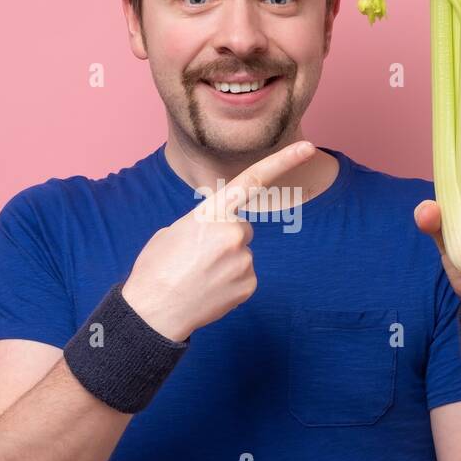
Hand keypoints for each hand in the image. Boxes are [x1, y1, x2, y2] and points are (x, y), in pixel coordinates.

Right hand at [122, 141, 316, 340]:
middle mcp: (233, 232)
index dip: (283, 161)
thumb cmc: (155, 269)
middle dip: (225, 239)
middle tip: (197, 257)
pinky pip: (244, 277)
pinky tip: (208, 289)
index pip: (252, 180)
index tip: (307, 148)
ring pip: (242, 255)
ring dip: (225, 263)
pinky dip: (229, 283)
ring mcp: (244, 259)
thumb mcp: (173, 231)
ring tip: (198, 275)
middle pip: (242, 228)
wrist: (153, 312)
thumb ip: (202, 223)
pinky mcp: (249, 284)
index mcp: (211, 213)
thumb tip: (215, 231)